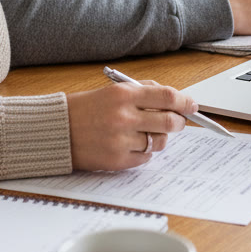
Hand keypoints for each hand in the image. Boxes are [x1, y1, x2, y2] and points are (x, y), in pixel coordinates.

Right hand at [66, 80, 196, 170]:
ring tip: (147, 133)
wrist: (57, 131)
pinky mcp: (117, 160)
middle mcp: (124, 117)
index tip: (192, 105)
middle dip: (178, 122)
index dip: (184, 101)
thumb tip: (172, 98)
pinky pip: (145, 158)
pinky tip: (132, 145)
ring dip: (160, 138)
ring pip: (159, 142)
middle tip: (178, 122)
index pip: (166, 96)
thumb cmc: (85, 109)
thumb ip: (142, 91)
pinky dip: (144, 152)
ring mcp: (121, 140)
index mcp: (123, 95)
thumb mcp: (112, 91)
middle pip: (169, 121)